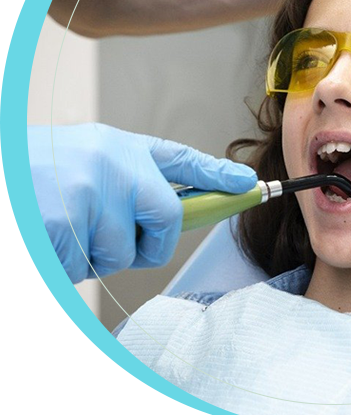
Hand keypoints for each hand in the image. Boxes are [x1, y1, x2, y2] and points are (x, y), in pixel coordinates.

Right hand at [29, 123, 256, 283]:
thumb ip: (130, 181)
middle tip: (112, 237)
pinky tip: (46, 236)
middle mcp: (112, 163)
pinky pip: (84, 268)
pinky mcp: (61, 224)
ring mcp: (87, 192)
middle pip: (167, 222)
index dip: (219, 174)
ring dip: (95, 255)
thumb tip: (176, 209)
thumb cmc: (34, 172)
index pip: (183, 159)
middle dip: (148, 245)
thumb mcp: (86, 160)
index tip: (250, 186)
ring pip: (121, 254)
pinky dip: (66, 264)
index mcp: (119, 146)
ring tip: (62, 225)